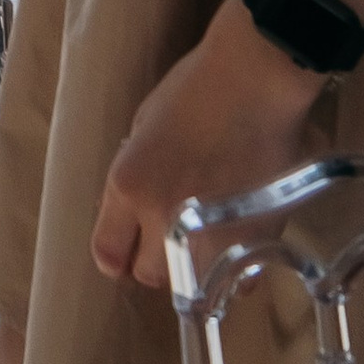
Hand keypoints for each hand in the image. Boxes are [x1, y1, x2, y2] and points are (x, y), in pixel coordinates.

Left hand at [91, 2, 321, 290]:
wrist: (256, 80)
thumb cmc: (195, 89)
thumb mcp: (143, 129)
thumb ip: (135, 178)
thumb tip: (133, 212)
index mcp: (129, 185)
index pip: (108, 253)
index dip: (116, 252)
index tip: (125, 245)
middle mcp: (164, 218)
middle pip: (149, 274)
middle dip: (154, 258)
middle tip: (168, 233)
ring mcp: (211, 235)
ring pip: (193, 283)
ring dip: (195, 267)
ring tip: (204, 236)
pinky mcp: (254, 241)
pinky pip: (236, 279)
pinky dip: (234, 269)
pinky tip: (235, 239)